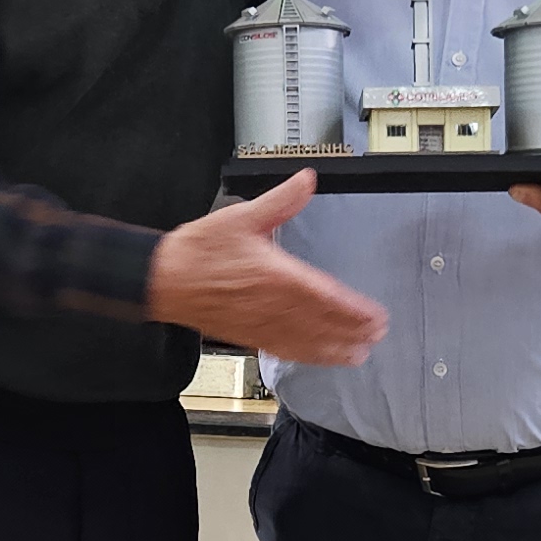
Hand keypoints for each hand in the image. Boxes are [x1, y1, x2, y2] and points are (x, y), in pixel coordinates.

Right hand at [149, 171, 388, 365]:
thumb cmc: (199, 251)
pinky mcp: (249, 335)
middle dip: (352, 331)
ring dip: (334, 349)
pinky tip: (318, 359)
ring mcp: (261, 324)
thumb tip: (306, 182)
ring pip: (306, 341)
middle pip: (322, 324)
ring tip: (358, 354)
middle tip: (376, 335)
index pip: (325, 296)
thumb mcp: (242, 217)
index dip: (354, 309)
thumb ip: (280, 201)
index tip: (374, 315)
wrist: (164, 279)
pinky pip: (284, 349)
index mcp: (276, 275)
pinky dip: (306, 356)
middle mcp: (273, 305)